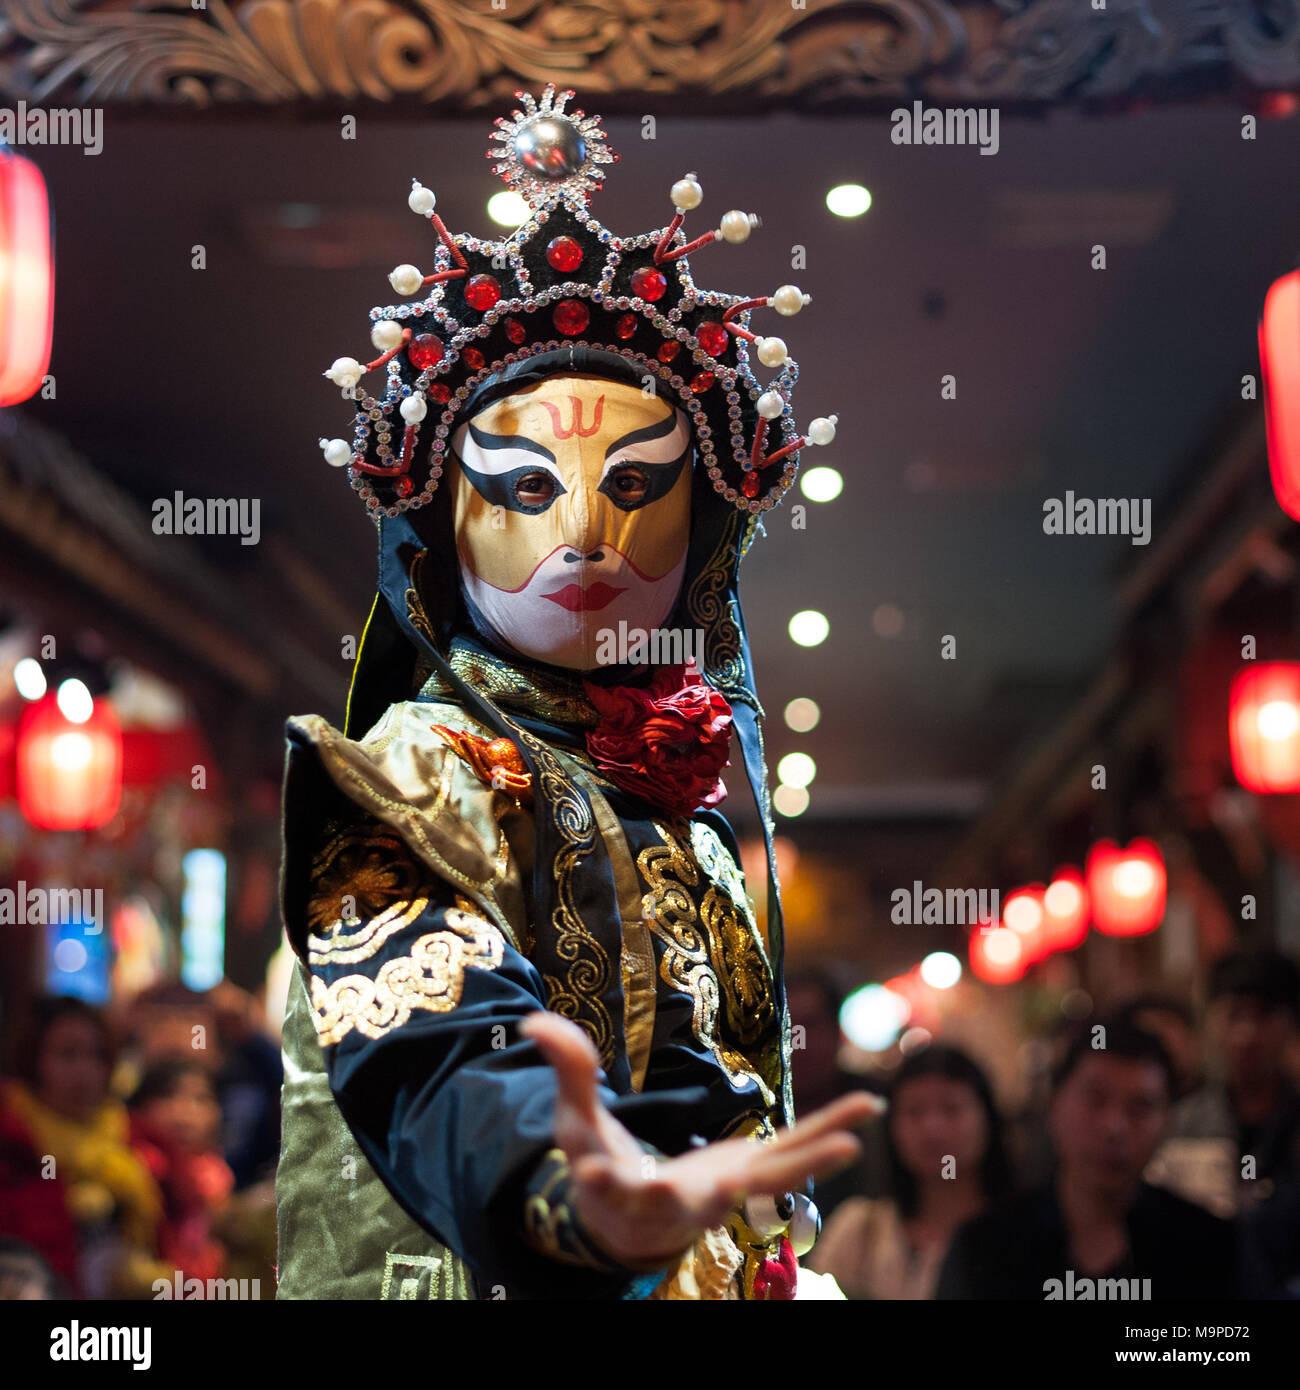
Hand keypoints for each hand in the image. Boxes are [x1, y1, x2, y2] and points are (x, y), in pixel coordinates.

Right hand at [520, 1010, 878, 1269]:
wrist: (637, 1223)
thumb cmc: (602, 1166)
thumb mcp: (575, 1125)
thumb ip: (568, 1073)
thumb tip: (537, 1022)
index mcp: (629, 1191)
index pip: (611, 1186)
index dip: (600, 1177)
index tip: (589, 1170)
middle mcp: (686, 1203)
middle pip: (711, 1197)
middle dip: (734, 1189)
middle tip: (729, 1187)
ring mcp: (727, 1192)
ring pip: (776, 1175)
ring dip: (816, 1154)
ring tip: (859, 1132)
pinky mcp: (753, 1176)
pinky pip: (797, 1154)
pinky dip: (829, 1134)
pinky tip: (866, 1112)